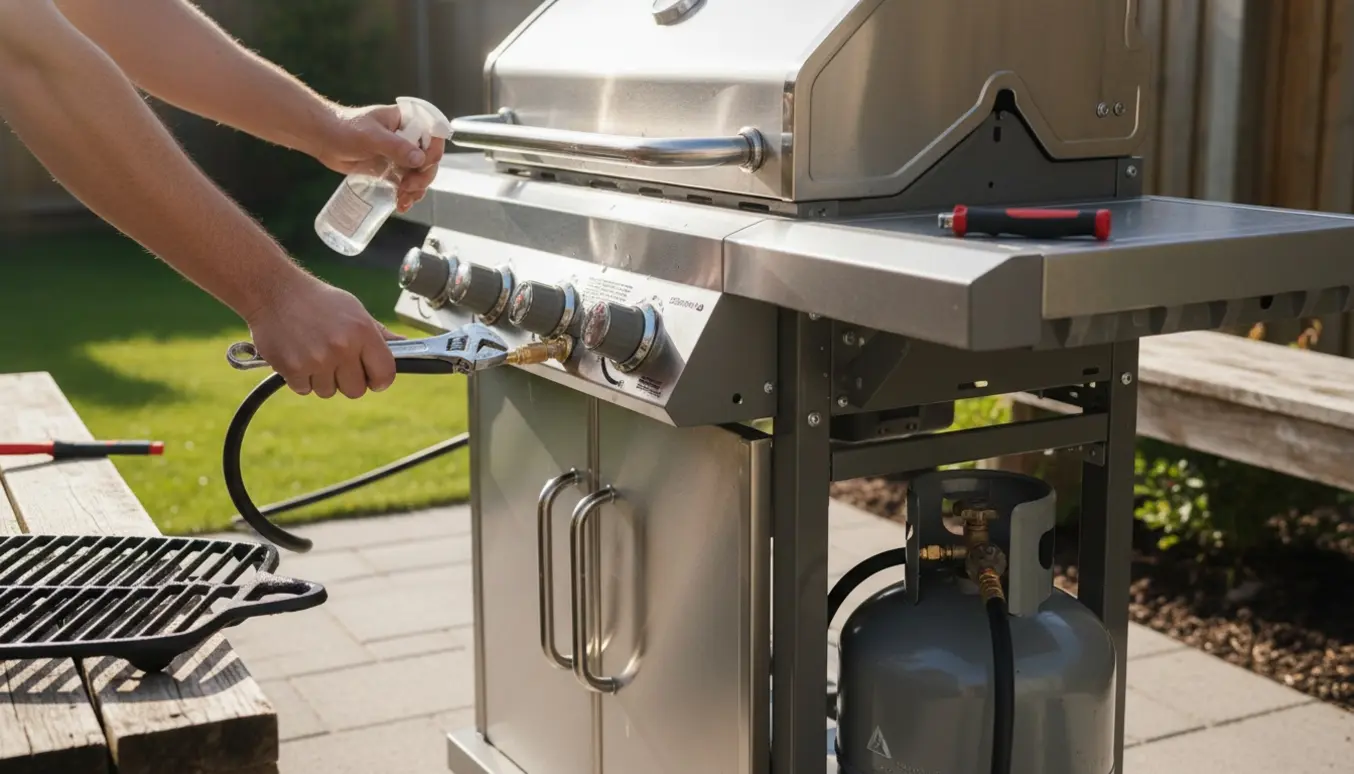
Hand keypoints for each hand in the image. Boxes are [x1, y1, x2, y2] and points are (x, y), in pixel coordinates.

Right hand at [245, 274, 400, 398]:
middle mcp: (342, 348)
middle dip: (348, 380)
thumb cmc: (318, 300)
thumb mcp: (354, 310)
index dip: (379, 379)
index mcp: (362, 332)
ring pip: (329, 392)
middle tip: (337, 362)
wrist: (273, 291)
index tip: (372, 376)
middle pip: (356, 390)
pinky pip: (305, 389)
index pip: (385, 374)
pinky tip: (299, 356)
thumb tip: (405, 346)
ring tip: (315, 354)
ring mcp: (316, 360)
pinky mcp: (292, 368)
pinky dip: (301, 378)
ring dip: (323, 379)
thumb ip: (379, 334)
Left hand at [315, 104, 444, 213]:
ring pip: (420, 175)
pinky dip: (407, 195)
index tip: (421, 166)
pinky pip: (407, 184)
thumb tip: (421, 160)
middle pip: (429, 160)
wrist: (323, 139)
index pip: (433, 135)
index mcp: (408, 122)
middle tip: (408, 188)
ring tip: (403, 201)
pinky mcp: (391, 169)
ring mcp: (400, 155)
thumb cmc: (345, 129)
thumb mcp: (371, 136)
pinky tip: (401, 205)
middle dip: (423, 177)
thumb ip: (397, 147)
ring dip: (417, 190)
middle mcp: (408, 138)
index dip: (433, 152)